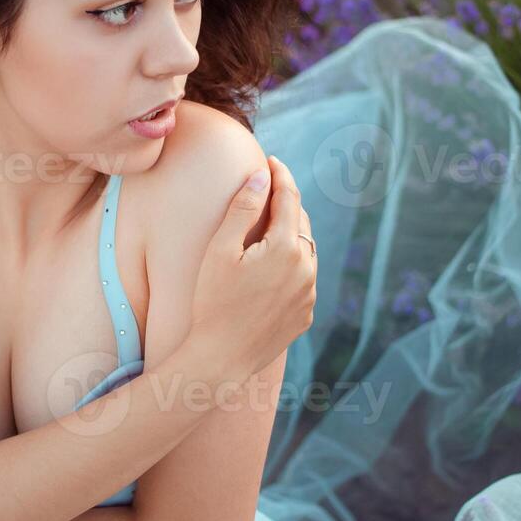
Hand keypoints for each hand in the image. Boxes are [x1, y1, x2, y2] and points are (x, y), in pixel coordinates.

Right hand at [189, 155, 317, 379]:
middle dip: (287, 202)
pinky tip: (271, 265)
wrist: (220, 360)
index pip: (290, 198)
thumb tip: (262, 173)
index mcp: (288, 248)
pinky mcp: (305, 315)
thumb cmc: (211, 302)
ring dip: (291, 234)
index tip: (271, 159)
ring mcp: (309, 295)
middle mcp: (307, 269)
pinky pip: (304, 279)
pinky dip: (292, 264)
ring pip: (306, 251)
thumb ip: (244, 207)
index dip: (280, 175)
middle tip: (268, 188)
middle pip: (301, 222)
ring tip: (270, 224)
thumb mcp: (221, 250)